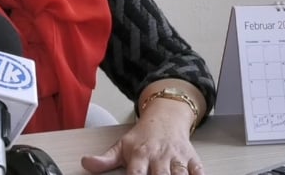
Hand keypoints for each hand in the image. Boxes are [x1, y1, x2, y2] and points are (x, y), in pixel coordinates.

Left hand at [80, 100, 202, 174]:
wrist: (166, 117)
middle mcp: (159, 157)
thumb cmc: (143, 136)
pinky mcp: (192, 158)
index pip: (136, 174)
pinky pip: (198, 171)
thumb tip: (86, 163)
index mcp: (140, 155)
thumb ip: (105, 159)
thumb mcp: (122, 145)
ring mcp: (176, 158)